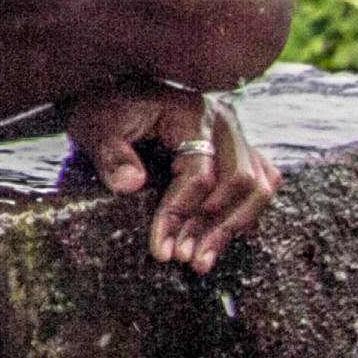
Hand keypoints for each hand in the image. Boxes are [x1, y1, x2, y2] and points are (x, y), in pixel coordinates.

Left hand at [70, 81, 274, 272]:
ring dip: (233, 227)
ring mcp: (236, 136)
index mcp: (192, 114)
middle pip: (241, 181)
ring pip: (259, 186)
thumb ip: (109, 153)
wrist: (117, 95)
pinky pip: (261, 183)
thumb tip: (130, 184)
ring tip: (201, 262)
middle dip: (214, 227)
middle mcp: (224, 124)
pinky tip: (223, 240)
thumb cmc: (106, 111)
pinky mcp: (238, 151)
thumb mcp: (96, 127)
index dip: (180, 214)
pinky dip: (246, 213)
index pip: (199, 173)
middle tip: (186, 260)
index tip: (161, 249)